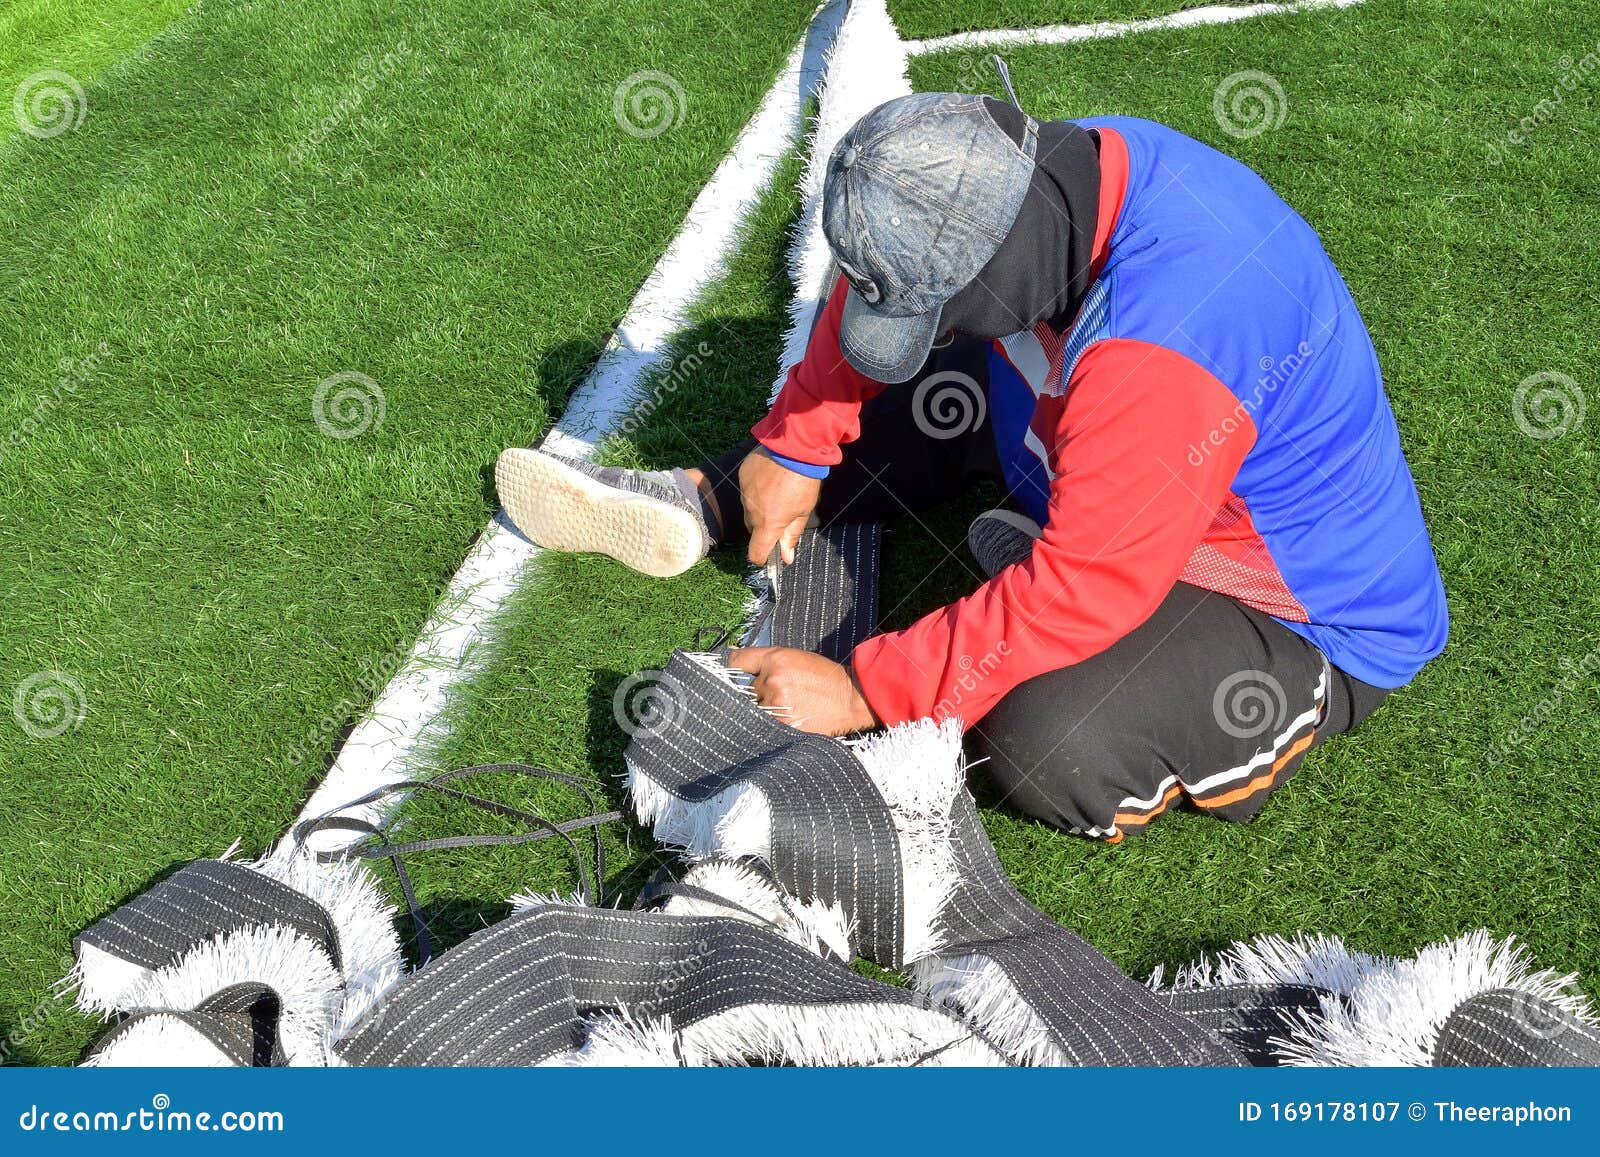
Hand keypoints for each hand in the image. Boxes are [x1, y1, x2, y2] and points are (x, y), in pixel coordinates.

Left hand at [726, 646, 878, 735]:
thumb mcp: (796, 657)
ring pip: (753, 709)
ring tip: (787, 708)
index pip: (736, 661)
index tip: (732, 675)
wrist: (851, 699)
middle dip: (756, 693)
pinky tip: (788, 719)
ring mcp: (777, 704)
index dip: (733, 669)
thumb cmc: (824, 677)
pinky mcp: (783, 724)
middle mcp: (773, 679)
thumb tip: (735, 664)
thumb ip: (768, 661)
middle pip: (744, 690)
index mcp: (776, 658)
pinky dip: (770, 724)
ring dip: (763, 711)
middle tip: (778, 695)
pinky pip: (764, 724)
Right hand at [738, 449, 820, 565]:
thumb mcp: (803, 511)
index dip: (761, 558)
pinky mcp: (742, 475)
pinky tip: (770, 477)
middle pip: (753, 528)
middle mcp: (751, 510)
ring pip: (749, 508)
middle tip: (781, 514)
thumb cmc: (803, 481)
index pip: (756, 552)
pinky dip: (756, 489)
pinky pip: (747, 490)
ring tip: (778, 491)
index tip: (768, 556)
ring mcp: (744, 492)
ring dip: (760, 506)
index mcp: (768, 523)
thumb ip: (791, 535)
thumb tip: (786, 557)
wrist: (794, 447)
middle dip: (764, 527)